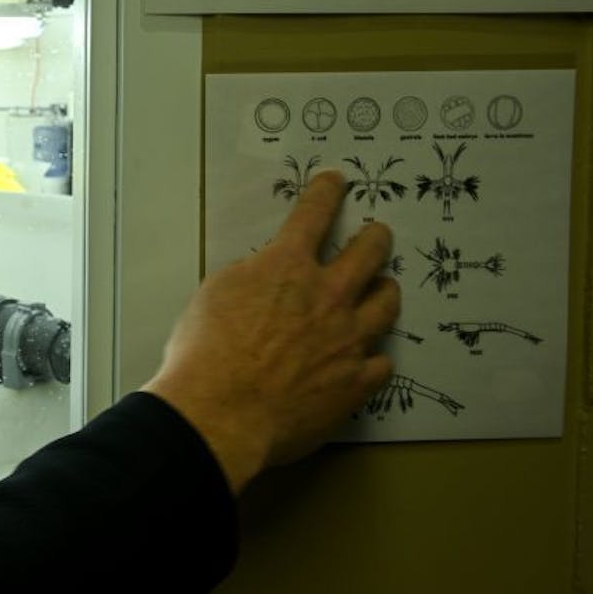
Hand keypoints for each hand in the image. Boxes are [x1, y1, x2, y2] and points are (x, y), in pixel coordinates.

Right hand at [142, 169, 399, 494]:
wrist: (220, 412)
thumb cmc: (205, 353)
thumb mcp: (216, 293)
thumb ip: (250, 277)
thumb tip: (265, 276)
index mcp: (286, 267)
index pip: (313, 214)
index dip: (327, 192)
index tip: (335, 182)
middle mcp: (326, 295)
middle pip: (369, 251)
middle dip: (376, 236)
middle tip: (377, 233)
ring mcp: (348, 339)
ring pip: (387, 302)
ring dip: (385, 290)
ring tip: (384, 288)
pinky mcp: (356, 382)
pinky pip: (382, 362)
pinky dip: (374, 356)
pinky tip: (370, 357)